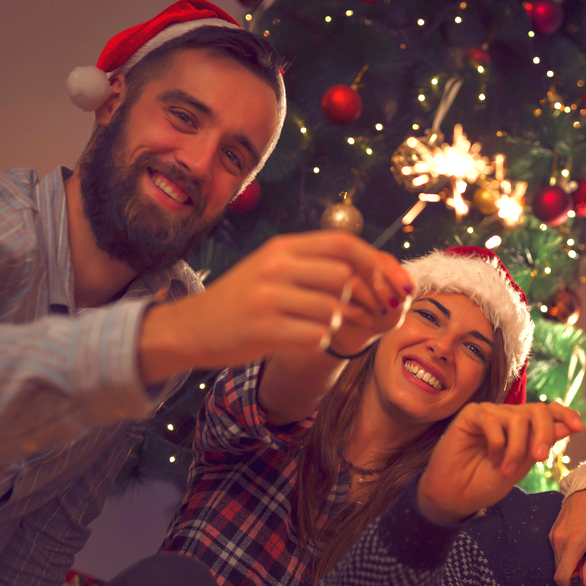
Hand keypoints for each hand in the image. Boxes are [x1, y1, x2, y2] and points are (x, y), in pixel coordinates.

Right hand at [138, 231, 413, 384]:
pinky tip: (301, 340)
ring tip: (320, 328)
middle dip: (363, 300)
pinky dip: (317, 342)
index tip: (394, 285)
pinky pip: (315, 337)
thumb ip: (317, 265)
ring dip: (338, 324)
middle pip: (344, 277)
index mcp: (283, 248)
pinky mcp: (263, 329)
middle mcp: (276, 266)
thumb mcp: (274, 269)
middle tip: (364, 316)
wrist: (191, 328)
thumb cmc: (242, 300)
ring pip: (333, 310)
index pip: (344, 244)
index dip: (376, 264)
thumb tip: (376, 268)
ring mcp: (268, 297)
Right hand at [417, 402, 583, 524]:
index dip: (565, 414)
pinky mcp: (472, 414)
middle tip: (539, 458)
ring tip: (505, 469)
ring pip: (517, 418)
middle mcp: (508, 417)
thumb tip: (570, 425)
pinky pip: (493, 421)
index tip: (579, 428)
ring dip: (516, 448)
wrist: (457, 496)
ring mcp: (490, 414)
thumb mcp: (522, 465)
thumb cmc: (486, 482)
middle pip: (537, 411)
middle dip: (544, 434)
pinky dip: (497, 443)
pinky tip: (490, 457)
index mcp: (523, 428)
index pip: (548, 411)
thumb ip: (542, 444)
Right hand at [550, 488, 585, 585]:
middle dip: (578, 582)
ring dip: (576, 569)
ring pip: (560, 563)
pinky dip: (572, 559)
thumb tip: (584, 584)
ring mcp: (553, 536)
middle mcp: (558, 541)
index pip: (562, 577)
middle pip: (562, 573)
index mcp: (572, 544)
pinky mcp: (553, 532)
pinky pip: (559, 553)